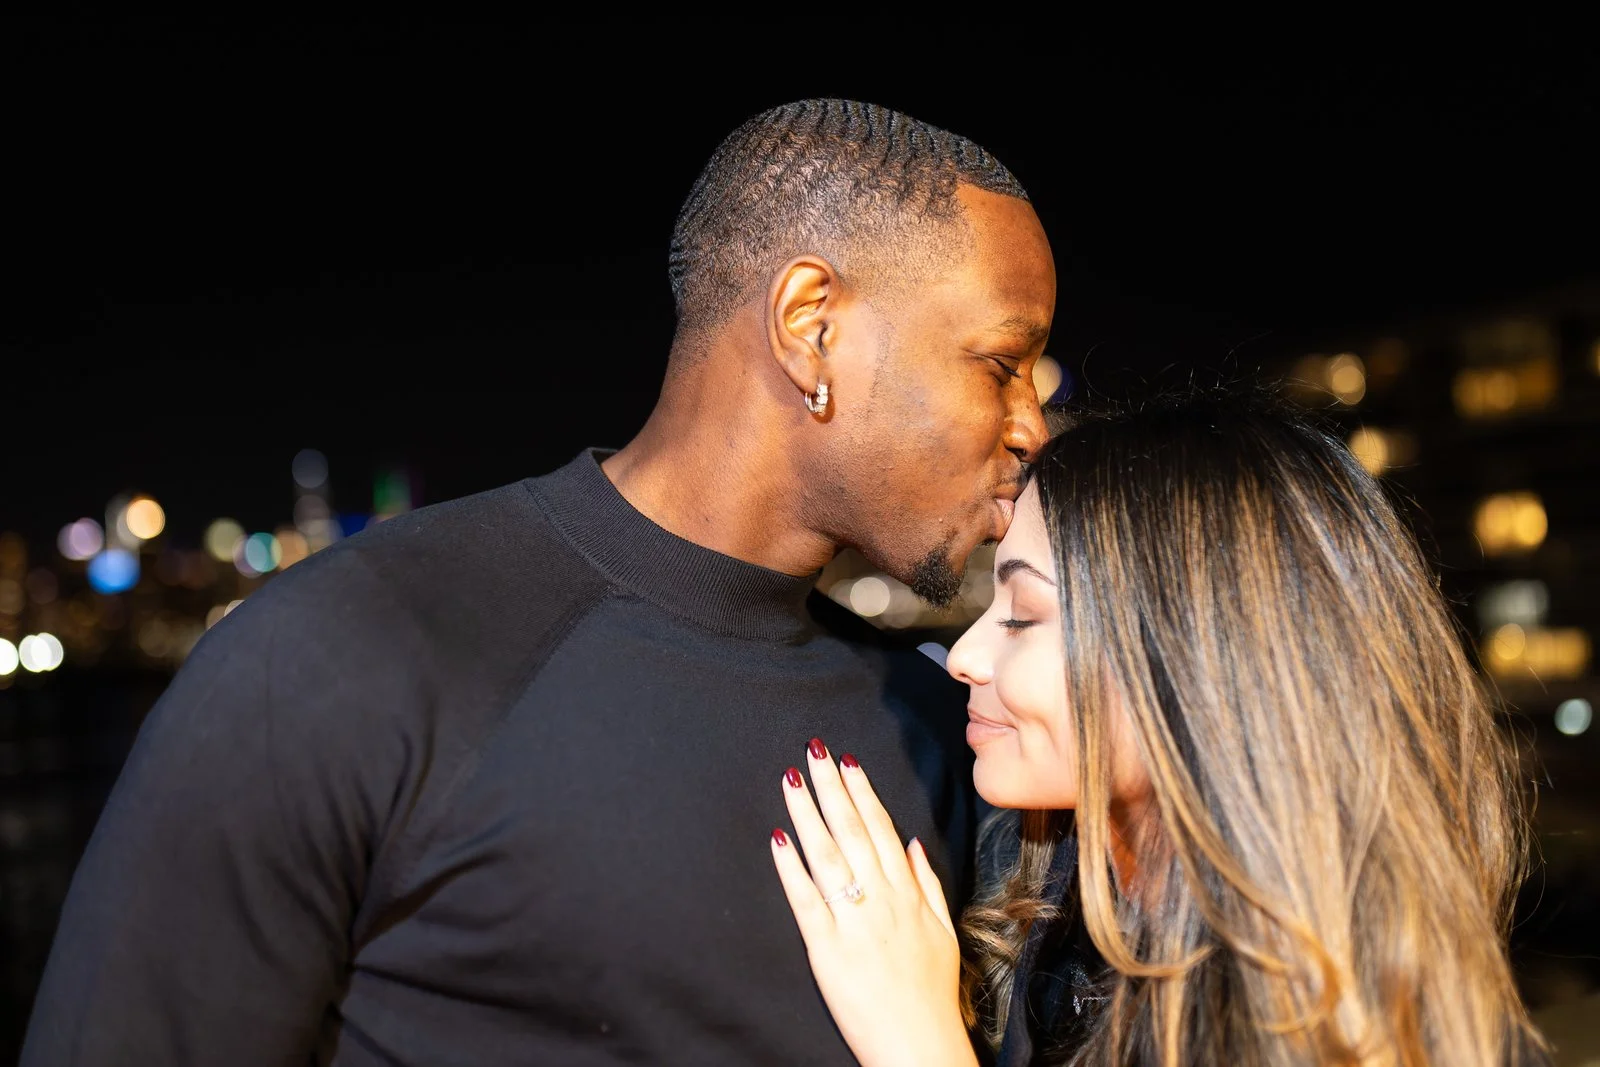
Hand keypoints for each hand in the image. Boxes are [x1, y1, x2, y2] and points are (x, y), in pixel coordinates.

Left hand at [770, 741, 978, 1066]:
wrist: (919, 1046)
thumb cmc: (931, 994)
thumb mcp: (943, 932)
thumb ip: (927, 885)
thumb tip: (913, 844)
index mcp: (907, 894)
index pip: (881, 831)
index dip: (862, 793)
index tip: (847, 762)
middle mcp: (881, 900)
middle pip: (852, 832)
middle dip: (831, 788)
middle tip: (814, 751)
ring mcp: (853, 922)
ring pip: (827, 856)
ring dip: (808, 814)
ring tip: (791, 780)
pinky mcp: (827, 949)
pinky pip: (806, 901)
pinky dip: (791, 869)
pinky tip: (778, 840)